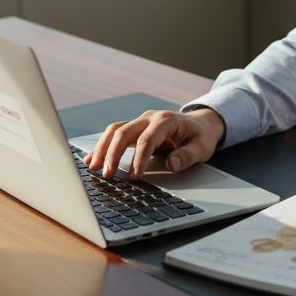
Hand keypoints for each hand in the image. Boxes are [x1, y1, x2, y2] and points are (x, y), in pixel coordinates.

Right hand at [87, 108, 225, 179]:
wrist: (201, 124)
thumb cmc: (201, 136)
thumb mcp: (202, 147)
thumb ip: (188, 156)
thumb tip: (172, 164)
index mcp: (166, 121)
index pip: (147, 139)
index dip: (138, 159)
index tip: (134, 177)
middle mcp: (149, 118)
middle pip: (124, 131)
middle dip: (113, 153)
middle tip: (107, 174)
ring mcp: (140, 121)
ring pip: (115, 130)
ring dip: (103, 149)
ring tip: (93, 167)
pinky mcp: (135, 128)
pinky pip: (115, 134)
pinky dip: (103, 146)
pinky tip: (92, 158)